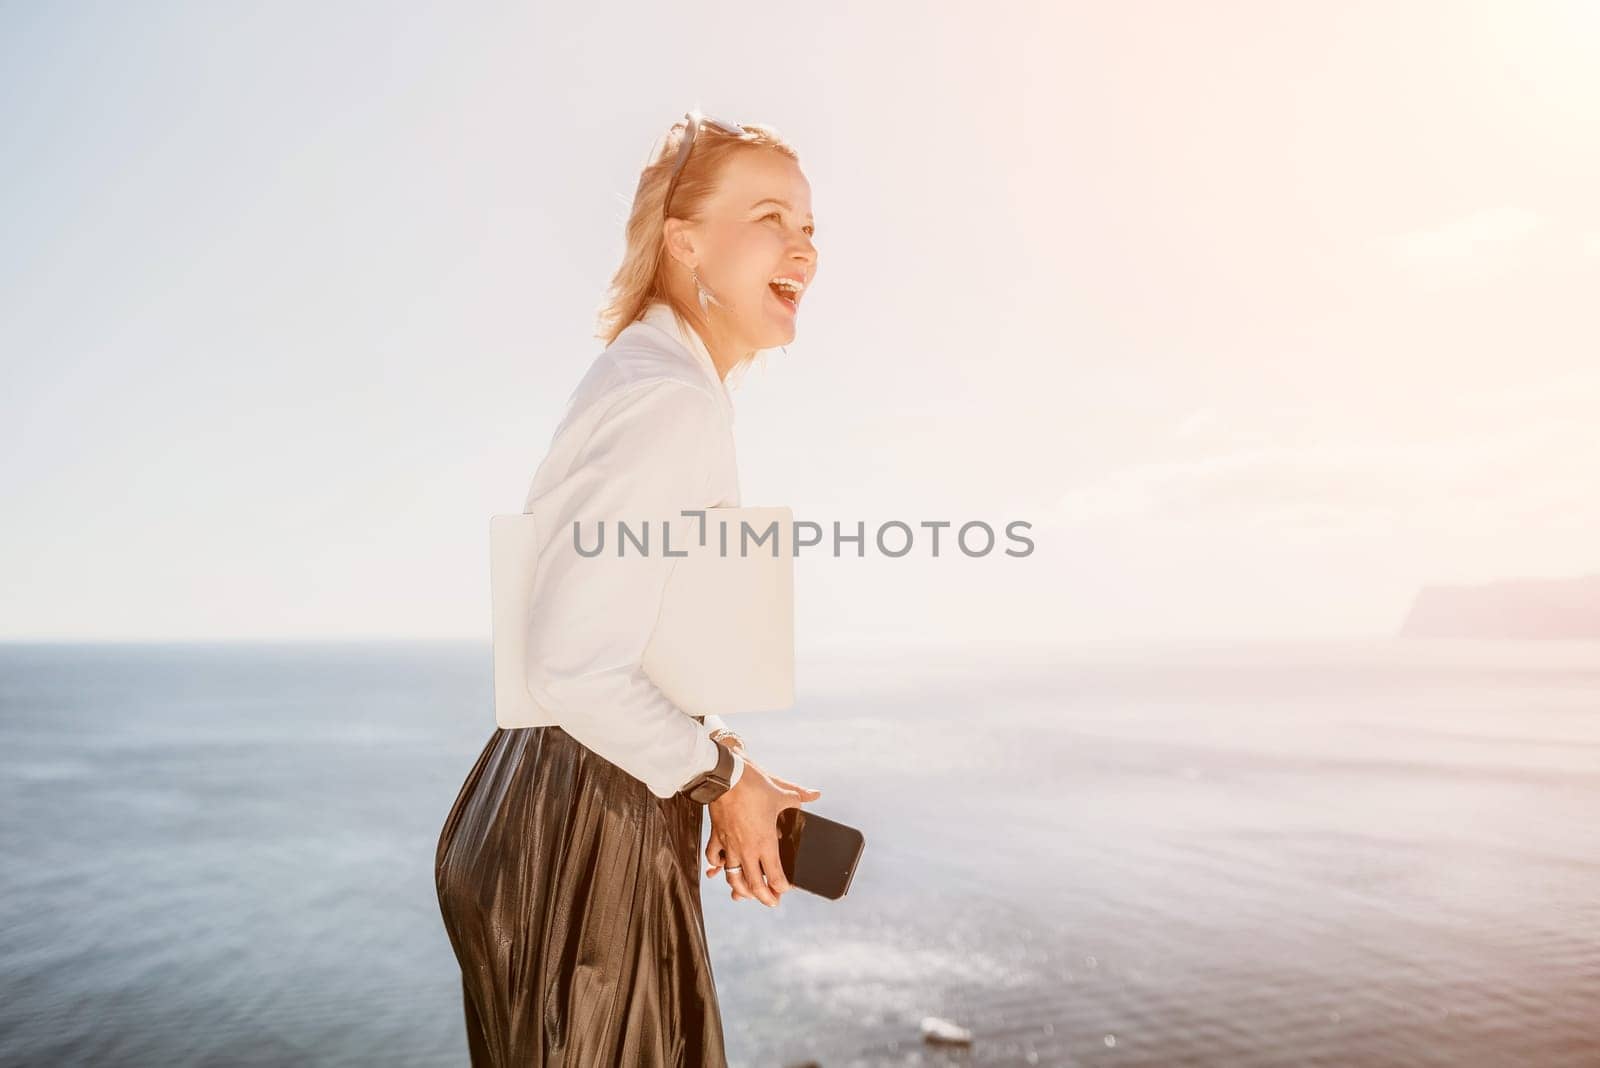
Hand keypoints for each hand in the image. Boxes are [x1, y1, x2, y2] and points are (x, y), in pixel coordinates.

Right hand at [705, 755, 821, 906]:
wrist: (725, 778)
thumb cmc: (754, 787)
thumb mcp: (780, 793)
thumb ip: (798, 798)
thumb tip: (814, 795)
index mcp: (765, 843)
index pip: (775, 877)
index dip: (782, 887)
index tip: (786, 888)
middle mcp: (747, 850)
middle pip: (754, 886)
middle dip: (764, 898)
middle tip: (772, 902)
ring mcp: (730, 846)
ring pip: (733, 877)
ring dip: (741, 889)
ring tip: (746, 894)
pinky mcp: (717, 837)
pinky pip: (715, 858)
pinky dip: (718, 866)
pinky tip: (722, 868)